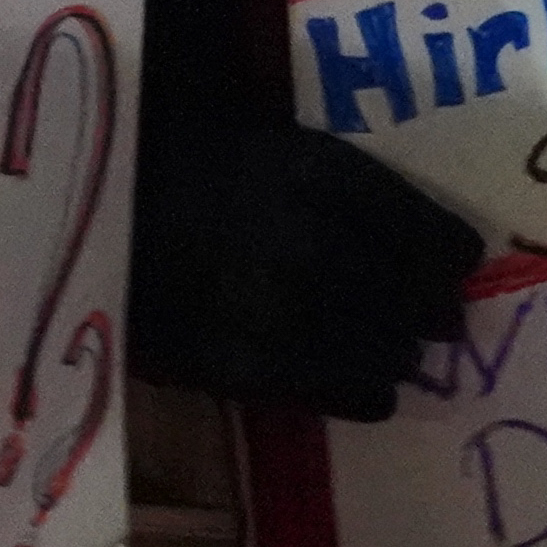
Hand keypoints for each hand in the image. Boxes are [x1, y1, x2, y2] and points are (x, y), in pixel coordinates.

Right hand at [130, 115, 482, 421]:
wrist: (95, 217)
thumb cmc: (194, 170)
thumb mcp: (281, 150)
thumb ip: (360, 194)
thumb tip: (451, 259)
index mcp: (320, 176)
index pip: (437, 240)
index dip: (451, 257)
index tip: (449, 264)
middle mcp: (313, 245)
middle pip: (423, 303)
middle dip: (426, 309)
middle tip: (418, 311)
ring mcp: (283, 314)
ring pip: (393, 354)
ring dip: (393, 349)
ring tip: (371, 339)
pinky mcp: (254, 371)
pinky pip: (353, 396)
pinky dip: (364, 389)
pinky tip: (350, 374)